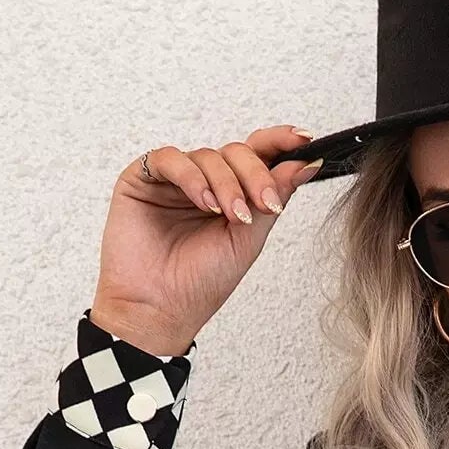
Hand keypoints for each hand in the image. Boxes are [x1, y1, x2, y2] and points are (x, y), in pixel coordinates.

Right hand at [89, 125, 324, 355]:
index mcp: (232, 193)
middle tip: (265, 204)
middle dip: (256, 175)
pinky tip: (204, 203)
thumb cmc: (202, 282)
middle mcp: (204, 181)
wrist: (160, 309)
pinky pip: (170, 159)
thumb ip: (273, 197)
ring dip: (226, 184)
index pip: (257, 155)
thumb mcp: (249, 238)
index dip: (280, 142)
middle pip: (237, 152)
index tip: (304, 138)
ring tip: (230, 216)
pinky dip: (192, 178)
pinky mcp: (142, 178)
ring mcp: (174, 179)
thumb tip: (306, 163)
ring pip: (208, 155)